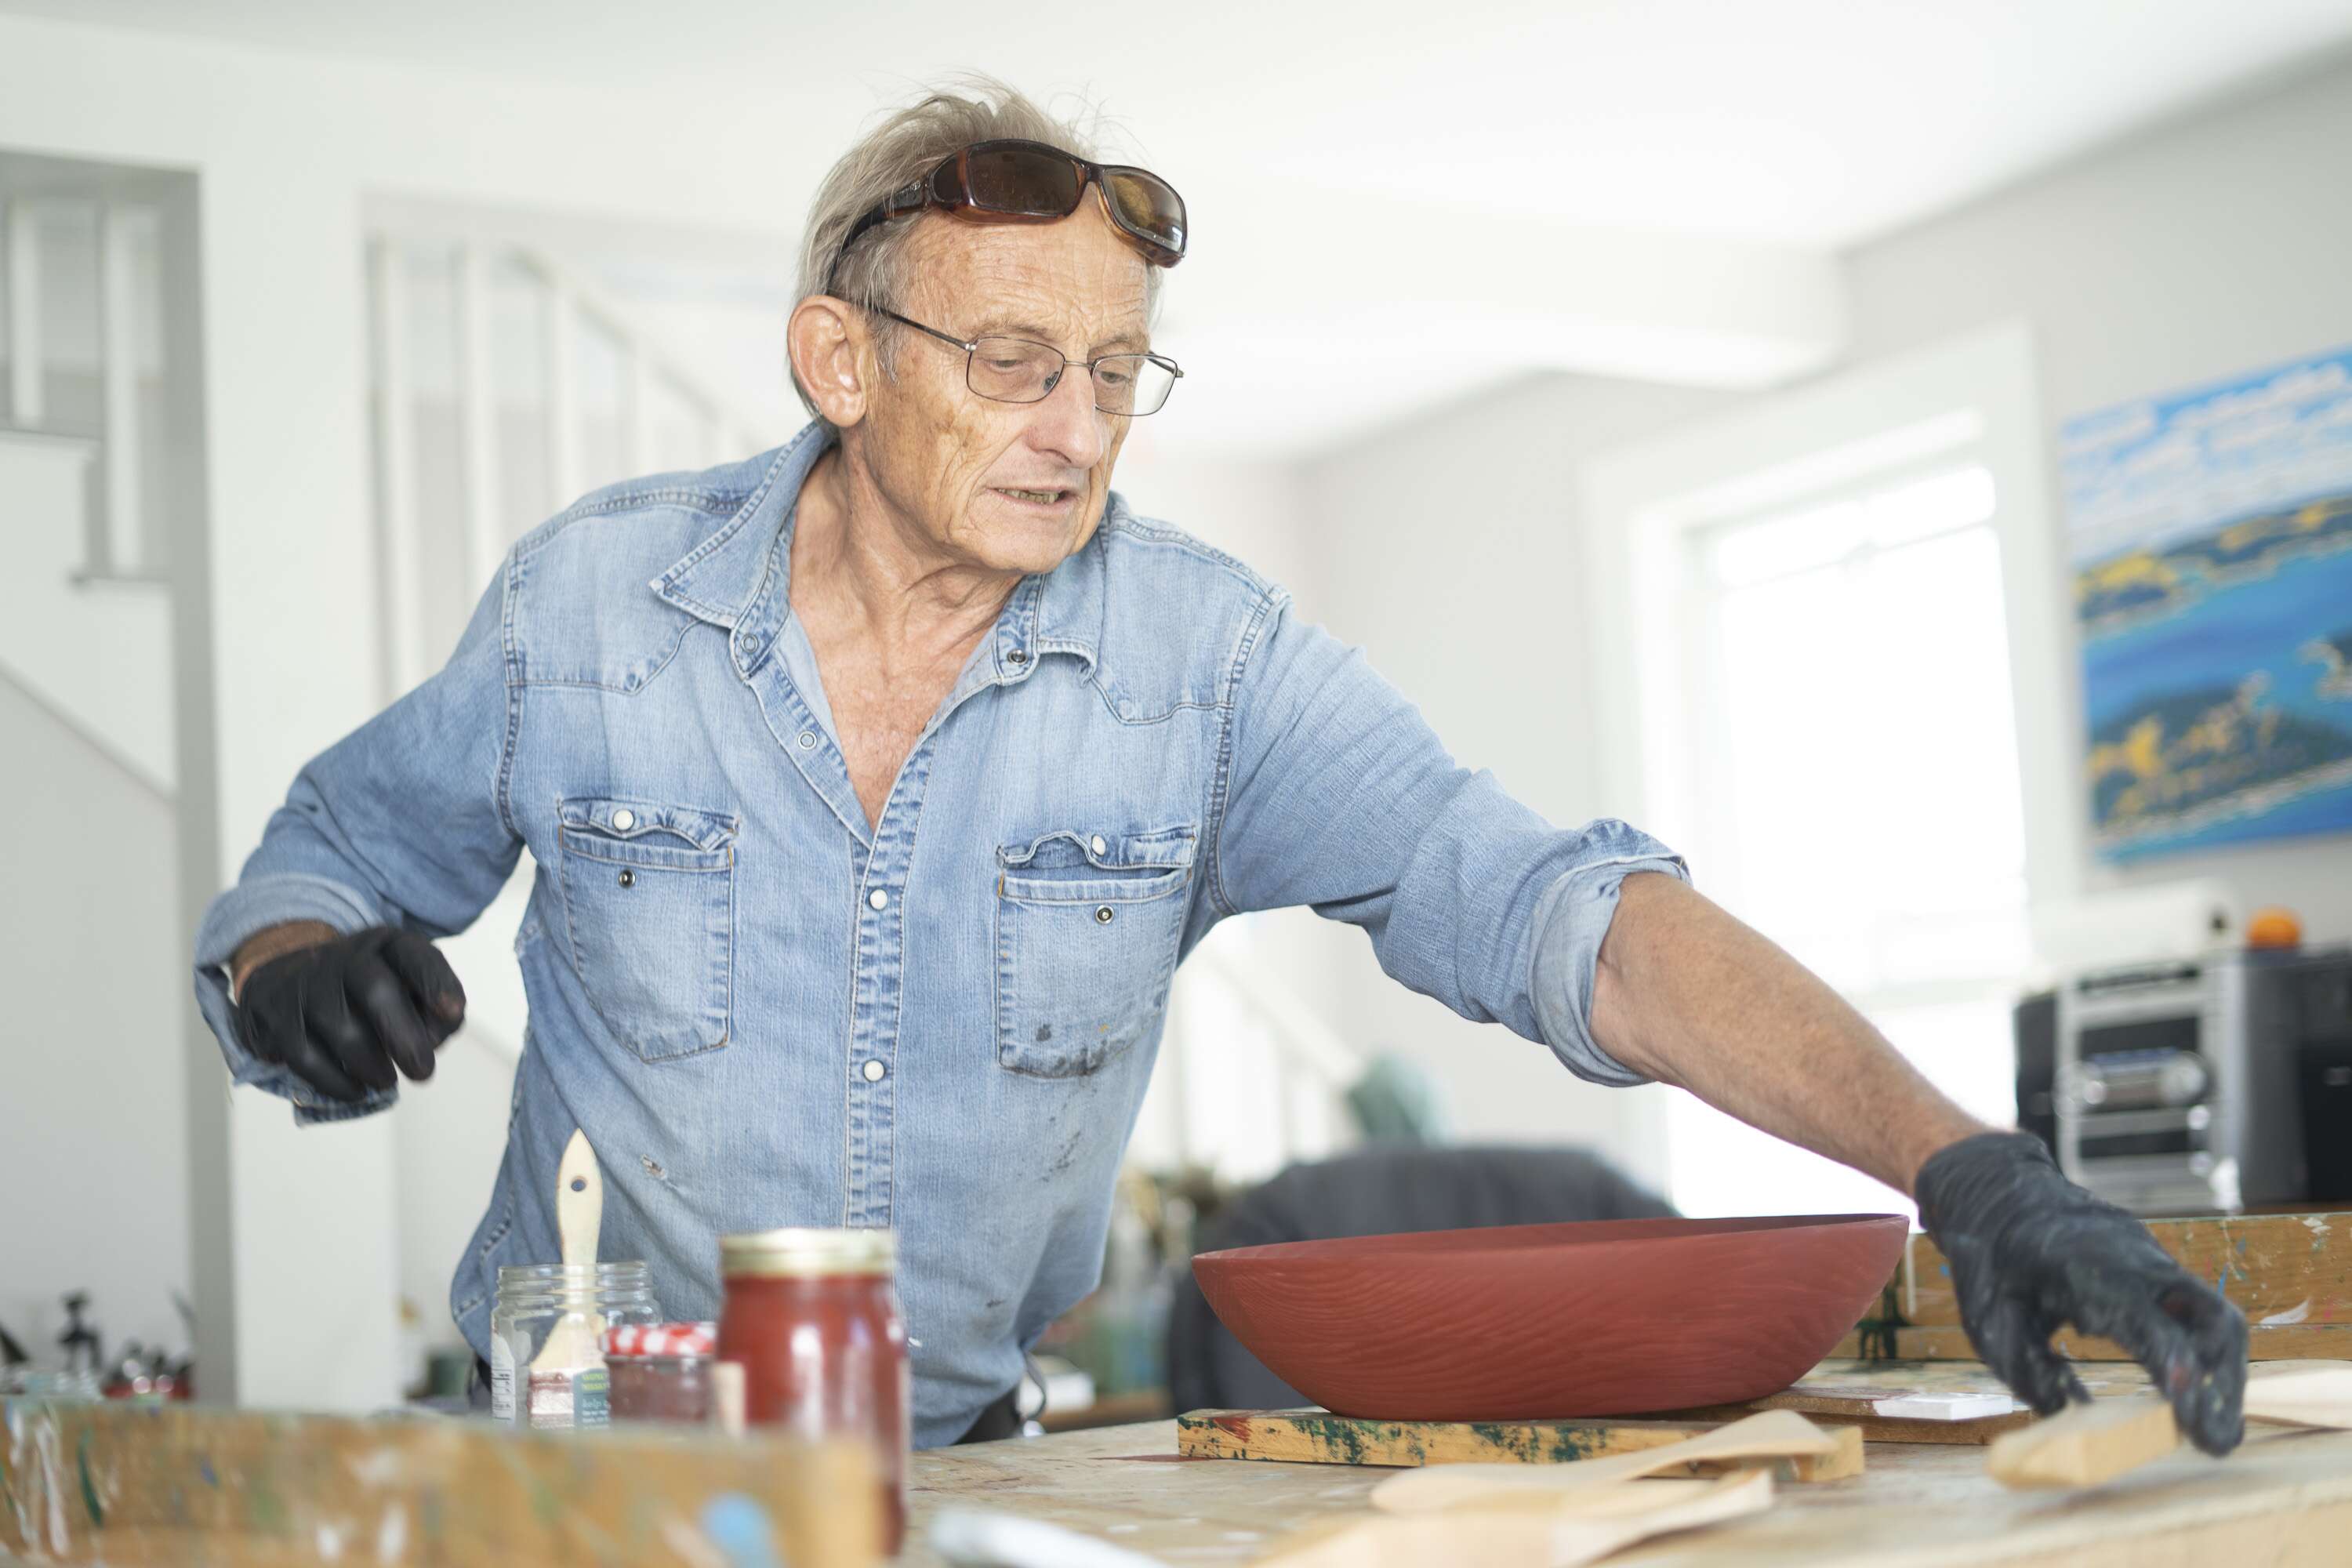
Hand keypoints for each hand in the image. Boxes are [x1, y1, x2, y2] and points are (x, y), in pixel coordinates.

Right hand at [233, 927, 466, 1102]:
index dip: (435, 983)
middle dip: (404, 1037)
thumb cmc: (364, 990)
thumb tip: (433, 1038)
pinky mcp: (273, 1013)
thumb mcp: (407, 986)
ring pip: (341, 1028)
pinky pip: (304, 1056)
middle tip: (422, 1072)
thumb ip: (434, 1012)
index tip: (453, 1013)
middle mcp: (344, 957)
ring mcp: (304, 983)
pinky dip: (334, 1081)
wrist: (286, 972)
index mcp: (385, 946)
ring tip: (385, 1080)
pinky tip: (355, 1090)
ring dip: (370, 1064)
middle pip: (376, 989)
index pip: (414, 955)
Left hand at [1915, 1130, 2246, 1453]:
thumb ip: (2029, 1370)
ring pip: (2217, 1316)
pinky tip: (2193, 1391)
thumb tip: (2072, 1417)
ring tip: (2210, 1426)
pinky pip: (2199, 1311)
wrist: (1999, 1192)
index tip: (2194, 1425)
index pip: (2157, 1329)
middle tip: (2217, 1442)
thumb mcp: (1990, 1317)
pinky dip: (2207, 1353)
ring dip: (2223, 1373)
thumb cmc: (1991, 1258)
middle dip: (2225, 1385)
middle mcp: (2140, 1266)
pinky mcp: (2158, 1268)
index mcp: (2095, 1275)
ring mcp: (2156, 1263)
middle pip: (2216, 1321)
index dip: (2182, 1377)